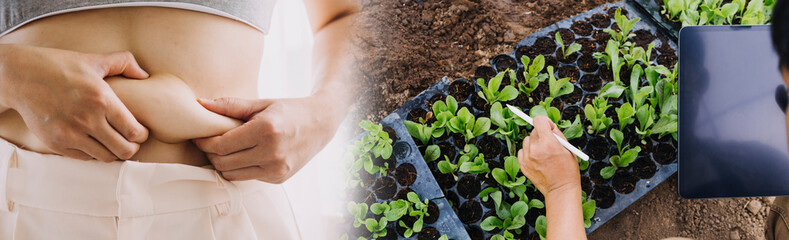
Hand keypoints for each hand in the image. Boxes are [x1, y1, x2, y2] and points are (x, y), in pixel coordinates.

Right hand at [0, 44, 149, 160]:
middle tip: (131, 141)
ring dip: (113, 152)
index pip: (134, 131)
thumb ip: (124, 63)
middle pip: (124, 150)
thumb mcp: (94, 60)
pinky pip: (85, 158)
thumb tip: (145, 75)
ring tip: (114, 142)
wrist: (21, 76)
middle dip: (132, 147)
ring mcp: (70, 134)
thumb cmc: (61, 66)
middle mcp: (87, 120)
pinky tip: (94, 141)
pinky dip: (93, 152)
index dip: (142, 135)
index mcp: (101, 100)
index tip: (141, 131)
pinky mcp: (55, 143)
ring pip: (105, 157)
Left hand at [193, 96, 341, 182]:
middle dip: (210, 154)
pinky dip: (240, 168)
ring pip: (233, 174)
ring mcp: (277, 169)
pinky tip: (243, 156)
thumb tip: (200, 104)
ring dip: (222, 164)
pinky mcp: (279, 178)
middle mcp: (272, 153)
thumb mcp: (262, 104)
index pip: (222, 145)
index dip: (205, 143)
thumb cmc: (289, 110)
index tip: (199, 137)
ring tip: (223, 151)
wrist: (321, 124)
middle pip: (224, 162)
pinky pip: (248, 177)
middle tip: (208, 144)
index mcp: (266, 130)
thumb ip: (230, 106)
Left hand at [518, 115, 579, 195]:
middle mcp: (535, 149)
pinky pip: (522, 151)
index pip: (538, 120)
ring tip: (543, 153)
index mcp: (548, 142)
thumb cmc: (568, 170)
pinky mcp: (522, 165)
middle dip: (541, 134)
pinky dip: (528, 152)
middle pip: (533, 131)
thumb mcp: (568, 149)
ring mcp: (527, 157)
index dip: (545, 122)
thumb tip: (549, 125)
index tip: (549, 127)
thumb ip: (557, 134)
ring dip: (534, 143)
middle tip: (549, 143)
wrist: (560, 190)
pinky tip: (537, 159)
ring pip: (527, 140)